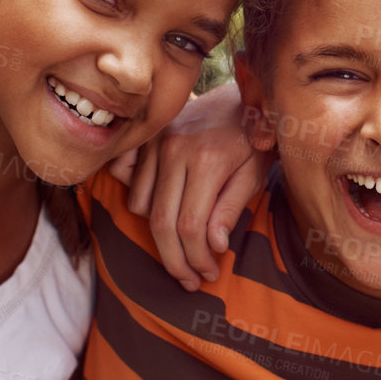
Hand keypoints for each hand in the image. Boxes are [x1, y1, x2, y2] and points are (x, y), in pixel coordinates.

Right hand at [119, 80, 268, 289]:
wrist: (237, 99)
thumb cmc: (250, 141)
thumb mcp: (254, 174)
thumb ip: (231, 209)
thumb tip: (212, 246)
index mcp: (208, 159)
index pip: (191, 225)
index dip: (196, 258)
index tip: (208, 274)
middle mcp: (176, 149)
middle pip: (161, 223)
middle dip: (174, 261)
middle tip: (189, 280)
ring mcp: (156, 142)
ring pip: (141, 207)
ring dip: (159, 235)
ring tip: (183, 246)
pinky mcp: (146, 139)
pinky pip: (126, 180)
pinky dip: (139, 201)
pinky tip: (162, 210)